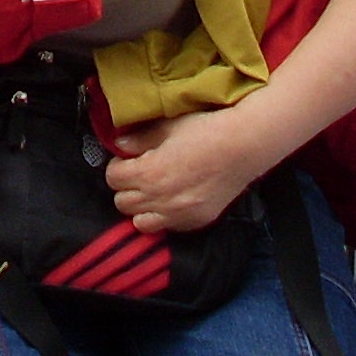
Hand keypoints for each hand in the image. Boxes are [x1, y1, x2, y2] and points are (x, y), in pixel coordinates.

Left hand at [108, 108, 263, 233]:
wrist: (242, 148)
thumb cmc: (205, 132)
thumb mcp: (168, 127)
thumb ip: (140, 138)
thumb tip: (120, 144)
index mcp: (148, 173)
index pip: (113, 178)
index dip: (117, 166)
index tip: (127, 159)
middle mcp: (159, 199)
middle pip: (122, 202)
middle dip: (126, 187)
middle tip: (138, 173)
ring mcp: (177, 214)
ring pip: (139, 222)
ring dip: (140, 207)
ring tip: (151, 190)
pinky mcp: (194, 221)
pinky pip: (166, 228)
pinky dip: (162, 217)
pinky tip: (170, 201)